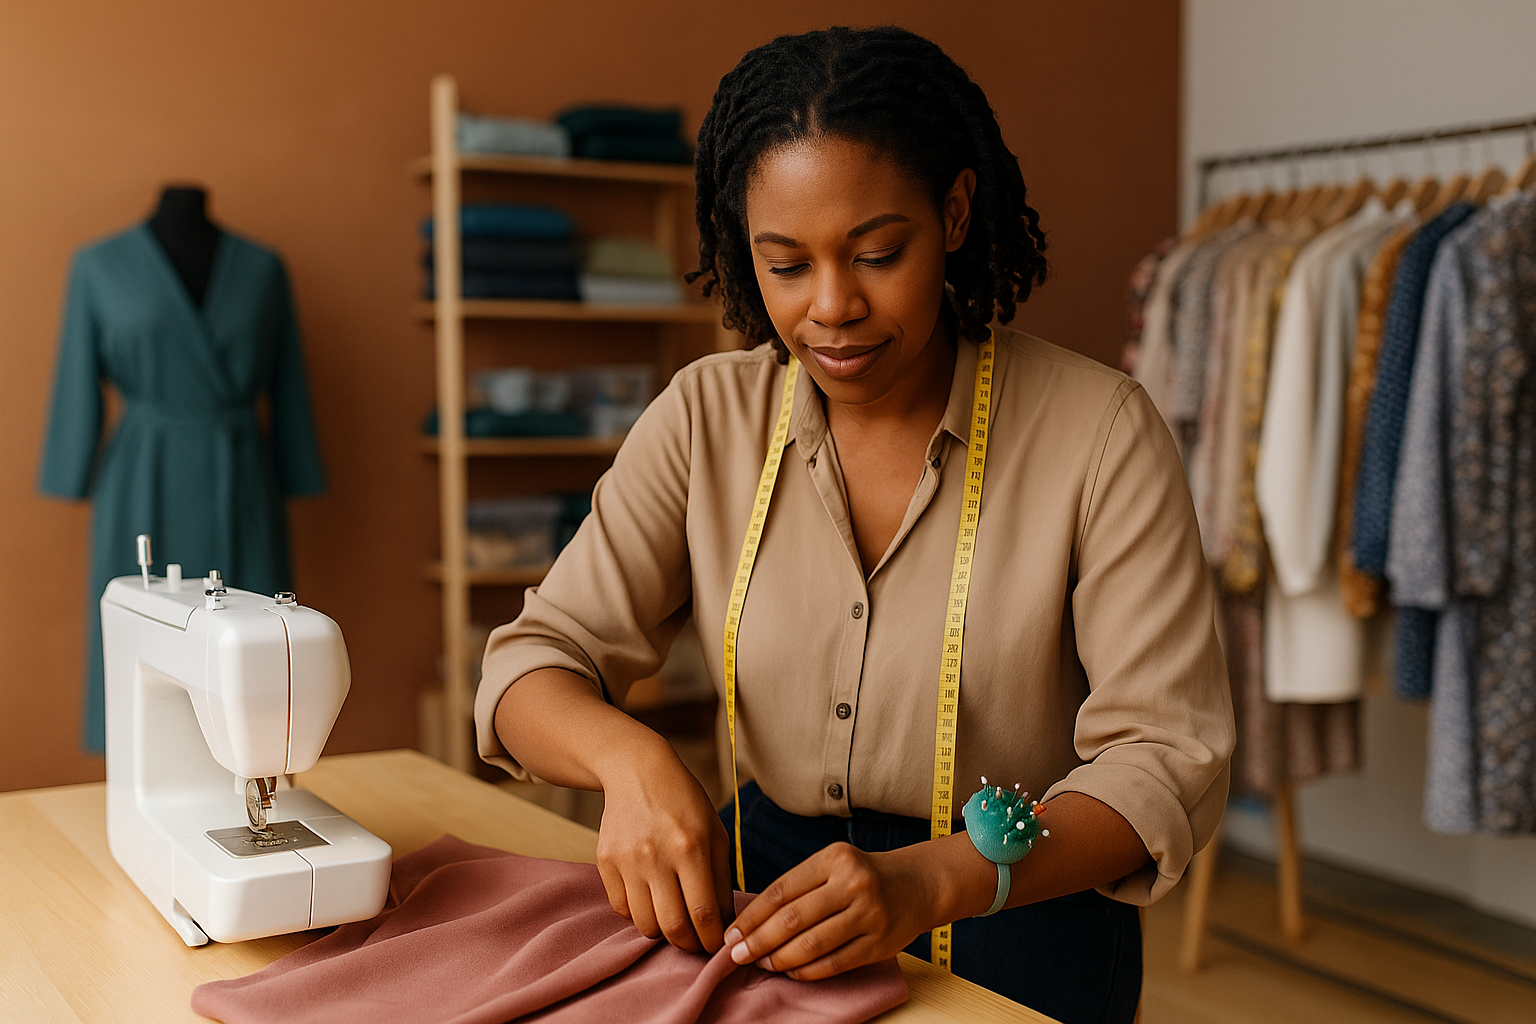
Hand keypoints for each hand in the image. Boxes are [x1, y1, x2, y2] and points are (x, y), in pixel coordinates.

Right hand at [593, 740, 733, 954]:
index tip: (718, 946)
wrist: (637, 772)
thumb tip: (724, 924)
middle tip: (697, 944)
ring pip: (645, 924)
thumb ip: (722, 879)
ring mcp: (627, 859)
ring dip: (663, 931)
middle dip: (689, 945)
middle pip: (673, 926)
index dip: (713, 939)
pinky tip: (651, 899)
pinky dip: (639, 914)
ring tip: (674, 919)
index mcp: (690, 846)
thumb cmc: (685, 804)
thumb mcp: (715, 833)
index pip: (703, 913)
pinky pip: (622, 908)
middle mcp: (656, 855)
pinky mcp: (605, 861)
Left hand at [722, 841, 945, 979]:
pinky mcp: (880, 943)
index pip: (781, 890)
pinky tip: (790, 971)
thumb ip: (799, 886)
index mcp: (834, 858)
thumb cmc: (862, 875)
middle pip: (793, 919)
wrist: (917, 884)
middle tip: (736, 956)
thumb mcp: (833, 864)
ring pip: (813, 944)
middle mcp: (852, 883)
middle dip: (758, 941)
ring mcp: (869, 914)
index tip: (730, 934)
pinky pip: (835, 963)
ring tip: (761, 963)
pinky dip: (807, 971)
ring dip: (780, 958)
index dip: (751, 916)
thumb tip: (751, 921)